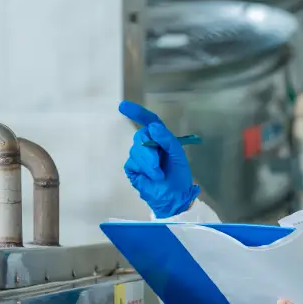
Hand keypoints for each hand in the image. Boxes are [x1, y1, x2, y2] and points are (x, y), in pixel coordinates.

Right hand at [118, 101, 199, 218]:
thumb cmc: (179, 175)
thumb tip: (153, 127)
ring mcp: (139, 156)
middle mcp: (148, 144)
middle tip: (159, 166)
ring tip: (159, 175)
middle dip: (150, 152)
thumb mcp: (178, 155)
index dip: (137, 112)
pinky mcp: (132, 168)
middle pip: (140, 136)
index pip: (148, 121)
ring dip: (149, 164)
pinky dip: (144, 170)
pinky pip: (132, 163)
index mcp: (160, 138)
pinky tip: (151, 178)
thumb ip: (167, 140)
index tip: (123, 106)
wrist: (175, 197)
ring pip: (136, 151)